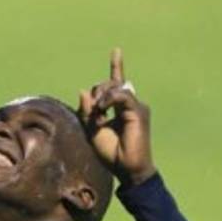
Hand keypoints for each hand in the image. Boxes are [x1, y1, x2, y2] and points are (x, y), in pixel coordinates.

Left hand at [77, 48, 155, 186]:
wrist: (127, 170)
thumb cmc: (112, 154)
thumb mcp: (93, 131)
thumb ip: (87, 112)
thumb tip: (83, 90)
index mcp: (121, 109)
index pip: (118, 83)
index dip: (117, 66)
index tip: (117, 50)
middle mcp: (130, 105)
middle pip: (111, 84)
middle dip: (98, 92)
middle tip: (93, 112)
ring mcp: (136, 107)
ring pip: (116, 87)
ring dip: (102, 96)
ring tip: (98, 111)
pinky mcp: (139, 111)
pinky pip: (122, 95)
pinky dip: (109, 99)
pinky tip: (102, 109)